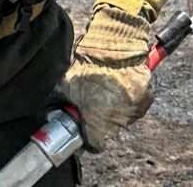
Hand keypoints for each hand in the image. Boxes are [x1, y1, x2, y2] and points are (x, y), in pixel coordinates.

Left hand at [62, 6, 153, 151]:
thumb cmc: (87, 66)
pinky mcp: (146, 99)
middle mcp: (117, 121)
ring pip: (123, 119)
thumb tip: (45, 114)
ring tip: (107, 91)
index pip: (95, 146)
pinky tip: (119, 85)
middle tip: (94, 104)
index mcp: (96, 122)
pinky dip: (129, 100)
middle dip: (101, 122)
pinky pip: (136, 106)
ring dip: (116, 110)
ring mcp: (134, 110)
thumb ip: (55, 104)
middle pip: (109, 132)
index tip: (84, 128)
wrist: (114, 45)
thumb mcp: (65, 85)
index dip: (88, 138)